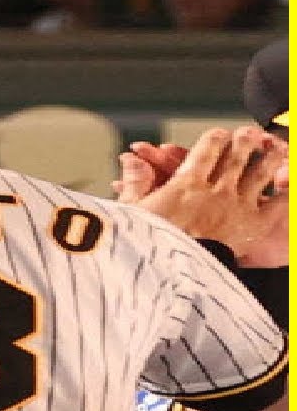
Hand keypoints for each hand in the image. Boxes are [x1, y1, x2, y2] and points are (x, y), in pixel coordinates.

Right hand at [113, 126, 286, 260]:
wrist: (170, 277)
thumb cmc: (148, 249)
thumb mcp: (134, 213)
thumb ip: (135, 182)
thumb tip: (130, 160)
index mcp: (186, 184)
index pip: (206, 149)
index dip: (215, 138)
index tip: (219, 134)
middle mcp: (215, 190)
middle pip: (237, 154)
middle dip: (244, 140)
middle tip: (249, 133)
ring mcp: (238, 205)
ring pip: (261, 171)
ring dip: (270, 155)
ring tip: (276, 146)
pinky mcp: (254, 224)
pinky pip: (278, 202)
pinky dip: (286, 190)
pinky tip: (289, 181)